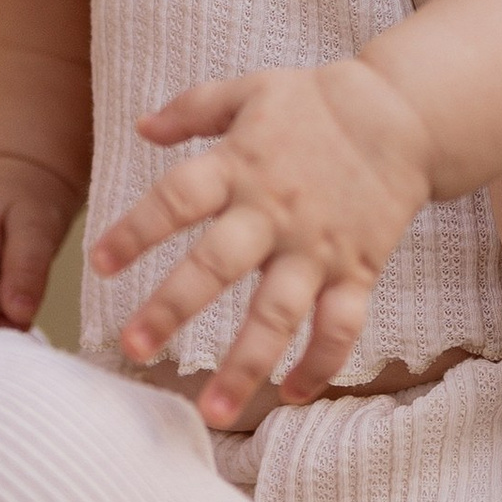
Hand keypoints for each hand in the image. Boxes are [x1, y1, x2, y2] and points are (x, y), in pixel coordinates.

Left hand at [86, 56, 435, 424]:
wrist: (402, 113)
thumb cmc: (317, 102)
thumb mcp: (250, 90)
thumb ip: (192, 109)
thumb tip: (142, 128)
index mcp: (239, 166)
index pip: (177, 199)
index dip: (136, 230)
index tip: (99, 264)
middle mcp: (273, 213)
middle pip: (216, 265)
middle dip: (172, 308)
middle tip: (133, 347)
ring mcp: (316, 248)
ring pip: (277, 314)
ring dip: (245, 365)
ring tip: (212, 411)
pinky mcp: (356, 270)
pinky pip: (340, 327)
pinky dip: (321, 364)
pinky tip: (291, 394)